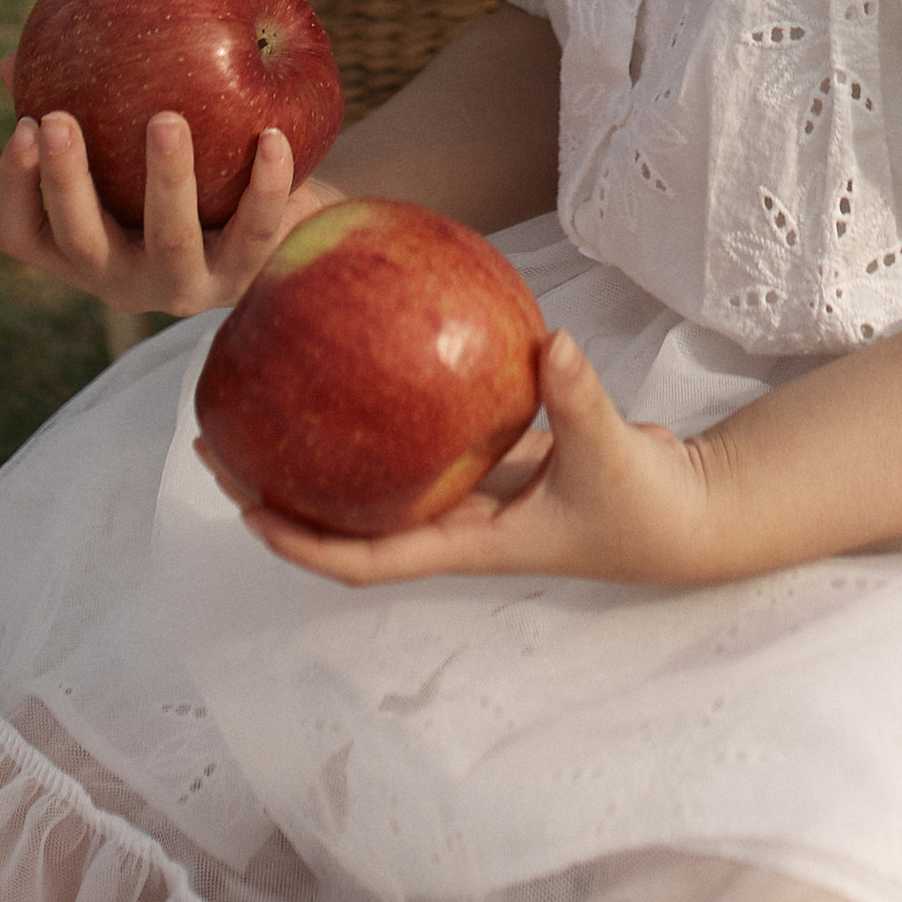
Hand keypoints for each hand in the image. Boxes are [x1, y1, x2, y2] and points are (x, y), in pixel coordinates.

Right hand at [0, 52, 337, 316]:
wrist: (272, 232)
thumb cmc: (182, 174)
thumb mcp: (126, 149)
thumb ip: (81, 107)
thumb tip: (14, 55)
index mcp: (82, 248)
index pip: (21, 233)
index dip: (15, 185)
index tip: (24, 122)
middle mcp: (123, 278)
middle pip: (82, 240)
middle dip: (65, 181)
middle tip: (58, 119)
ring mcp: (184, 284)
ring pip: (171, 240)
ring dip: (167, 179)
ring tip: (166, 120)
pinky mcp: (246, 276)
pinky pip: (257, 230)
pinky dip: (265, 185)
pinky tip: (272, 135)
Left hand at [214, 328, 730, 587]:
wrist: (687, 513)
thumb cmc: (646, 505)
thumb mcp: (611, 455)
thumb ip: (579, 402)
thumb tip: (551, 343)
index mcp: (469, 545)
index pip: (365, 558)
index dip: (302, 541)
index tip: (243, 507)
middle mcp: (456, 525)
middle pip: (344, 519)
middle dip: (275, 489)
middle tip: (213, 440)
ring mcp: (471, 495)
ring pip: (376, 478)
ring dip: (319, 451)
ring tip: (262, 398)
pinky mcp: (493, 459)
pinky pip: (426, 437)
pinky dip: (390, 409)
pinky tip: (365, 356)